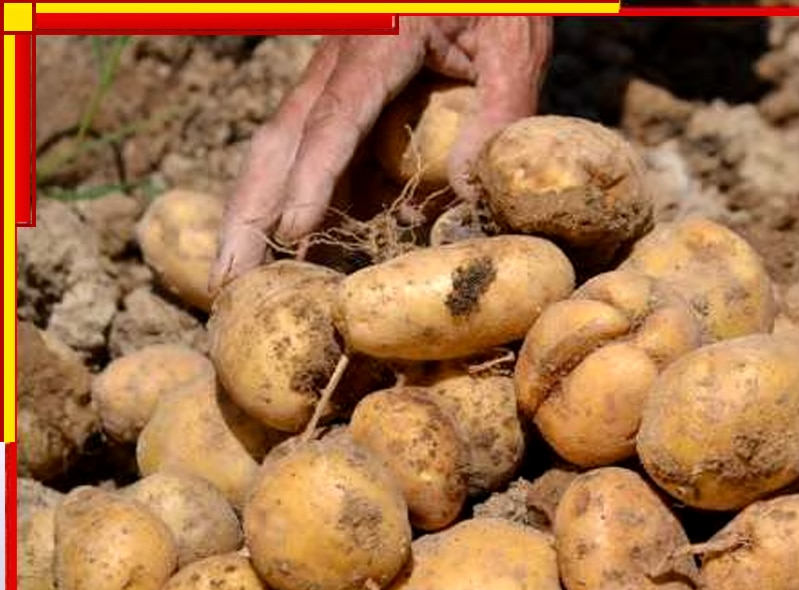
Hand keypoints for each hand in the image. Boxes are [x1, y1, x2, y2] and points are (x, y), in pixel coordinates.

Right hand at [210, 17, 552, 289]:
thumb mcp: (513, 43)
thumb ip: (500, 109)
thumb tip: (468, 190)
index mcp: (378, 43)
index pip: (334, 119)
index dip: (311, 179)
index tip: (291, 232)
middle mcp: (342, 62)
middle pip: (282, 140)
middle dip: (250, 210)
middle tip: (228, 278)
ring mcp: (340, 78)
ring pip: (288, 150)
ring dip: (264, 213)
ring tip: (244, 279)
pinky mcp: (352, 94)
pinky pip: (324, 153)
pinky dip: (310, 200)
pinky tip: (304, 250)